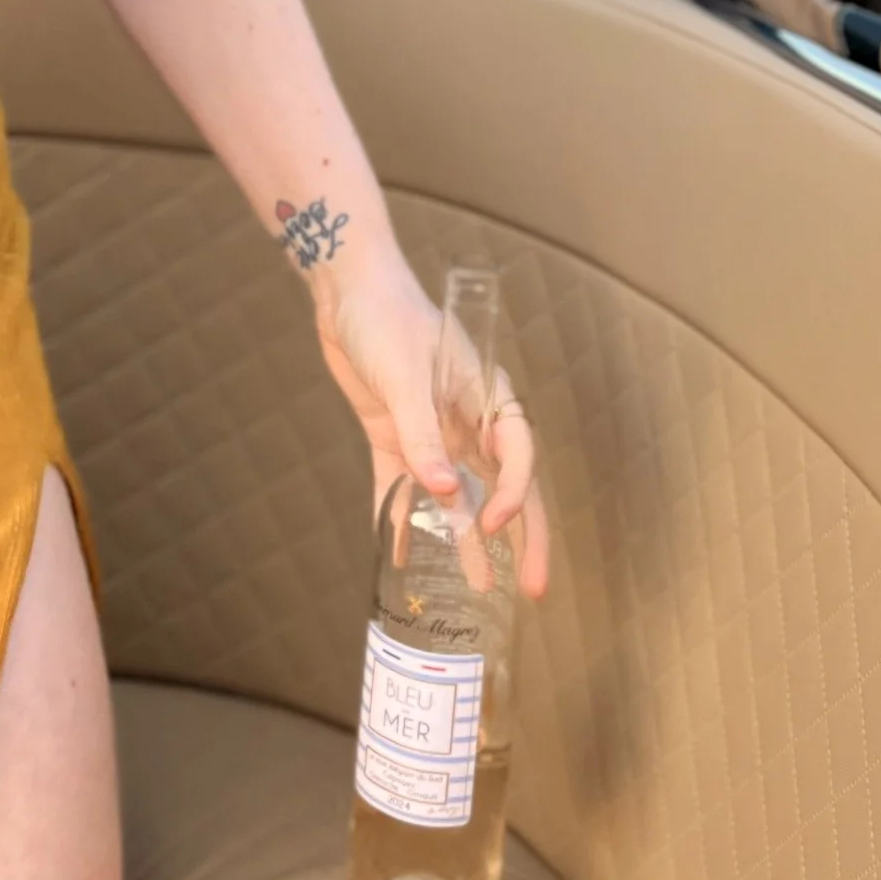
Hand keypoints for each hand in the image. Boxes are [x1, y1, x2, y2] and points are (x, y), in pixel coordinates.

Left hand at [309, 244, 550, 599]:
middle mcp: (466, 420)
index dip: (514, 494)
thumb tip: (443, 493)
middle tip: (534, 588)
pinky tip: (401, 557)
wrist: (346, 290)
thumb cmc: (389, 317)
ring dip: (466, 540)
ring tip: (478, 588)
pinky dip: (402, 520)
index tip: (495, 526)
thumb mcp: (406, 375)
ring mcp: (432, 431)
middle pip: (503, 486)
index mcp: (486, 396)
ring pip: (457, 496)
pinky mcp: (395, 436)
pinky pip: (402, 488)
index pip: (517, 454)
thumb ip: (422, 434)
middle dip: (521, 536)